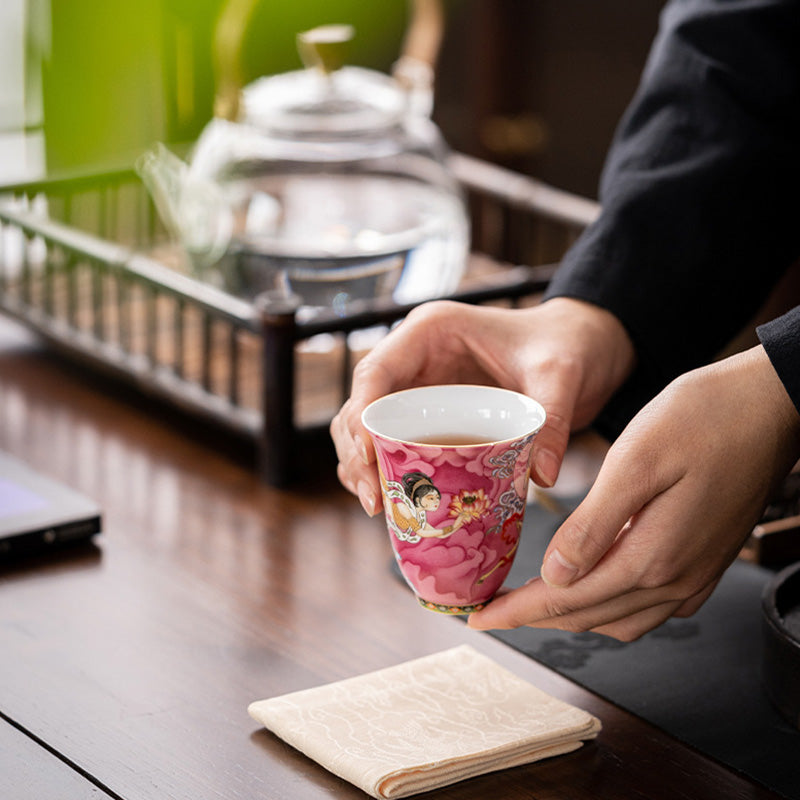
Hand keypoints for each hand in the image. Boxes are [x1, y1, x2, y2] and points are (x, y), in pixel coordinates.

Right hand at [330, 298, 634, 514]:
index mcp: (430, 332)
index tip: (369, 459)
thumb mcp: (560, 375)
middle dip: (357, 453)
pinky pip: (394, 442)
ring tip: (378, 507)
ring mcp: (419, 387)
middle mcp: (414, 358)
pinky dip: (387, 470)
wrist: (579, 348)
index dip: (361, 418)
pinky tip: (394, 502)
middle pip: (361, 406)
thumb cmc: (564, 344)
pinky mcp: (431, 413)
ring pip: (368, 427)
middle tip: (374, 499)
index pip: (375, 372)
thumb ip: (553, 418)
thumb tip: (541, 478)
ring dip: (363, 466)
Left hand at [468, 345, 799, 640]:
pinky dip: (608, 607)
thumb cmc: (702, 419)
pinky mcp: (705, 563)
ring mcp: (694, 576)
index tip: (480, 618)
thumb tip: (555, 575)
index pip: (566, 600)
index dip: (517, 612)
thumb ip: (594, 526)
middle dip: (534, 617)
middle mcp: (674, 579)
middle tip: (493, 611)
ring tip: (531, 600)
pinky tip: (589, 585)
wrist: (769, 406)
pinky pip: (648, 609)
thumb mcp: (637, 462)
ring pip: (617, 619)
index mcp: (651, 555)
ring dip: (570, 615)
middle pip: (588, 616)